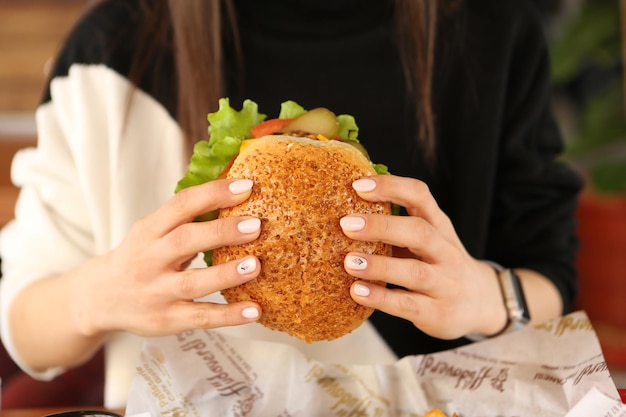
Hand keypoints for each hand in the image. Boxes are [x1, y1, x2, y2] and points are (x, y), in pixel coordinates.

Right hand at [74, 179, 262, 337]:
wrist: (100, 298)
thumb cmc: (140, 256)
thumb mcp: (153, 230)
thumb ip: (185, 214)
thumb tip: (236, 188)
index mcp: (150, 230)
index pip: (181, 205)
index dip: (213, 193)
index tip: (246, 185)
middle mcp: (151, 258)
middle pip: (185, 240)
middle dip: (222, 232)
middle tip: (256, 225)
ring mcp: (158, 291)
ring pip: (193, 282)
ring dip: (227, 274)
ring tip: (256, 265)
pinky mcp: (167, 319)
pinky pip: (201, 317)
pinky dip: (228, 315)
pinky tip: (254, 310)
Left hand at [340, 175, 506, 339]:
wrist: (482, 303)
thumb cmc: (438, 263)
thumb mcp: (428, 238)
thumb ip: (397, 223)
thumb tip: (347, 204)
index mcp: (439, 225)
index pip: (420, 195)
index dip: (391, 187)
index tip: (358, 184)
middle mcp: (445, 251)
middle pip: (419, 232)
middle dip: (381, 227)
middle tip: (346, 225)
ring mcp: (444, 283)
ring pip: (414, 272)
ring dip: (379, 266)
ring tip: (348, 262)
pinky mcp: (437, 312)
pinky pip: (407, 304)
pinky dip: (381, 298)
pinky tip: (357, 292)